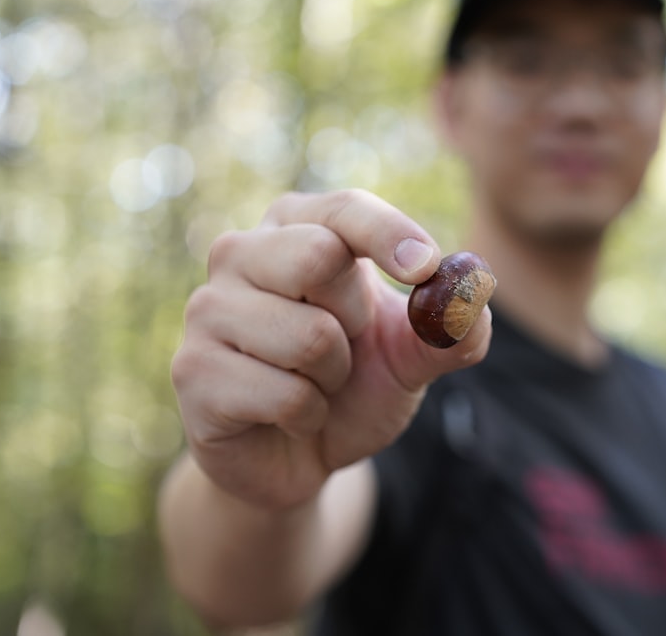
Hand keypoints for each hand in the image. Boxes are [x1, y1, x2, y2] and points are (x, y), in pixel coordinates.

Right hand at [170, 190, 491, 510]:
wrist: (297, 456)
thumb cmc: (353, 386)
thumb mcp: (412, 358)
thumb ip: (452, 330)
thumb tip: (474, 299)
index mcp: (295, 227)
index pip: (344, 208)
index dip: (389, 234)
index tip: (424, 268)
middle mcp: (240, 253)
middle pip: (318, 256)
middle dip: (355, 320)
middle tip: (343, 344)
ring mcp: (206, 310)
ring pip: (309, 335)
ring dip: (333, 379)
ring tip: (312, 385)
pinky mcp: (191, 370)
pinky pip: (285, 394)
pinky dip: (307, 417)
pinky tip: (286, 417)